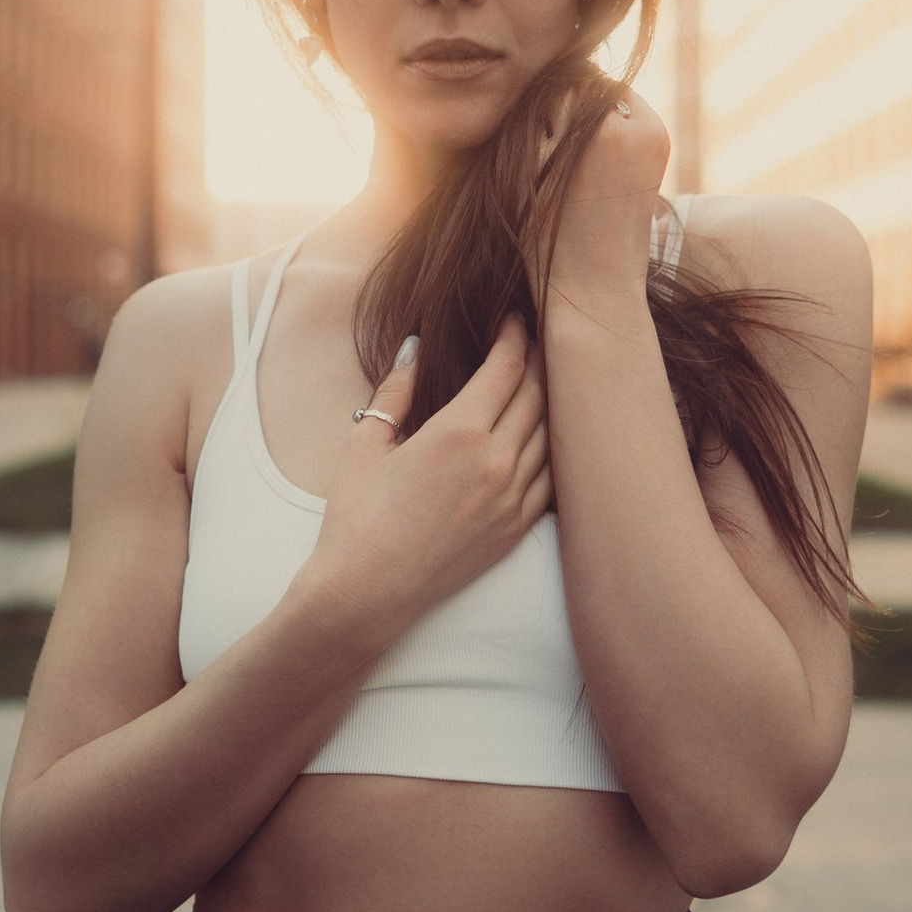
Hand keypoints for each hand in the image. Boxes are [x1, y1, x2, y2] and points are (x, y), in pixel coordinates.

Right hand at [300, 316, 550, 651]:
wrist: (367, 593)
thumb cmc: (357, 517)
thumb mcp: (366, 442)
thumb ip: (396, 390)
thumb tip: (415, 348)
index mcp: (460, 432)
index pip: (507, 368)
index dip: (516, 337)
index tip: (516, 319)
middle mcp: (497, 462)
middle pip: (538, 396)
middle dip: (538, 361)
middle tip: (535, 340)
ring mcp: (512, 499)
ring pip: (552, 436)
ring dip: (551, 403)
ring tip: (546, 381)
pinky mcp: (516, 530)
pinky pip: (552, 479)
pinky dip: (554, 451)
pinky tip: (547, 438)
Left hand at [544, 87, 671, 317]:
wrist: (595, 289)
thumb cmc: (612, 235)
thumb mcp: (635, 172)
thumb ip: (618, 128)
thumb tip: (582, 81)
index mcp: (652, 131)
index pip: (613, 88)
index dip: (592, 106)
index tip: (581, 140)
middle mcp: (620, 128)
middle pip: (579, 85)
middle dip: (564, 108)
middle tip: (557, 151)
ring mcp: (578, 141)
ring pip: (549, 100)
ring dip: (542, 121)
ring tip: (548, 166)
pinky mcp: (540, 159)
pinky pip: (524, 129)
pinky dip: (524, 148)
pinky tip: (534, 179)